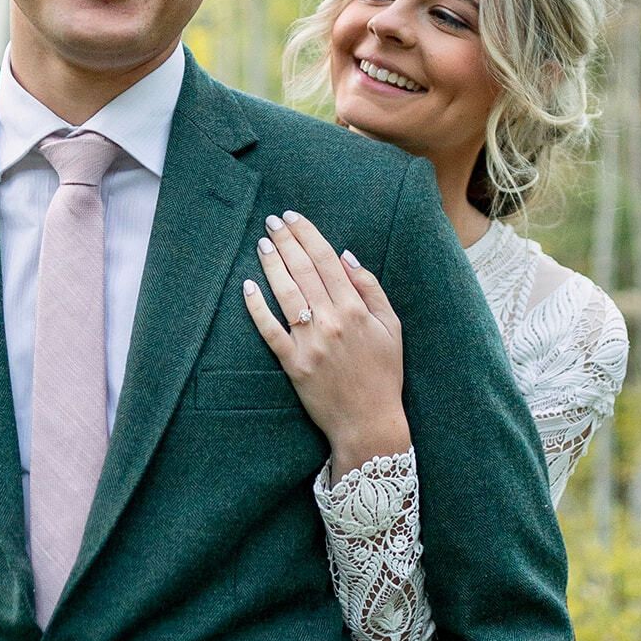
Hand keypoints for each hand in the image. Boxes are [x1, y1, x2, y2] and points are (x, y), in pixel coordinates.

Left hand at [242, 210, 409, 476]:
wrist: (369, 422)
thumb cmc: (383, 374)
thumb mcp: (392, 328)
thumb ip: (371, 289)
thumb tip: (346, 256)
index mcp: (356, 309)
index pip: (327, 261)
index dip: (308, 235)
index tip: (294, 217)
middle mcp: (331, 321)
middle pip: (303, 271)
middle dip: (286, 242)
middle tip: (272, 221)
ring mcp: (310, 343)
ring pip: (285, 294)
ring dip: (272, 265)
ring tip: (262, 244)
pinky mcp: (293, 364)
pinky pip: (269, 331)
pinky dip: (257, 308)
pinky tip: (248, 287)